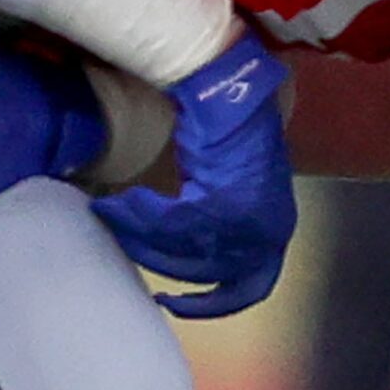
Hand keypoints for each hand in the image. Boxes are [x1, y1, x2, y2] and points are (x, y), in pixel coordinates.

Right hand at [92, 29, 294, 318]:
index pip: (253, 287)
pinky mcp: (223, 198)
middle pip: (205, 272)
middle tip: (125, 245)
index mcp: (276, 228)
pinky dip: (140, 216)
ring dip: (141, 237)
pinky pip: (171, 223)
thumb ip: (219, 226)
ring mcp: (248, 216)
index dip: (214, 304)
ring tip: (113, 215)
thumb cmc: (229, 129)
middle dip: (159, 263)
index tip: (176, 303)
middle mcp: (268, 229)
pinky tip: (118, 203)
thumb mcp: (236, 186)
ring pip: (182, 249)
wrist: (228, 85)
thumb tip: (181, 253)